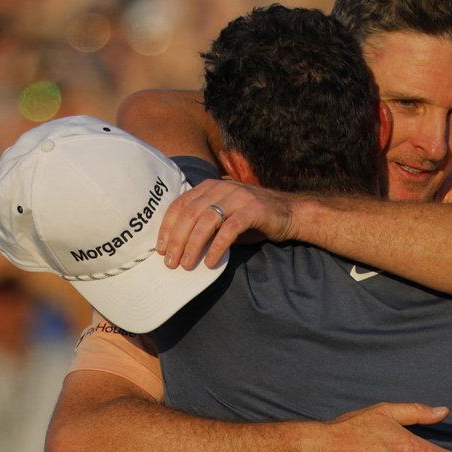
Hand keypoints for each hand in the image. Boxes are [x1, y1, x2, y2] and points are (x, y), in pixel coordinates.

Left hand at [158, 179, 296, 269]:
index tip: (161, 249)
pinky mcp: (253, 210)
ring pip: (207, 221)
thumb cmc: (253, 219)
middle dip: (177, 240)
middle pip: (190, 214)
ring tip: (187, 264)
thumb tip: (178, 247)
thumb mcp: (224, 217)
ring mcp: (238, 197)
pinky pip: (230, 229)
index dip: (167, 227)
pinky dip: (217, 247)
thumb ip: (204, 224)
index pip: (180, 205)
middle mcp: (222, 187)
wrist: (290, 213)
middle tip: (171, 262)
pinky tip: (210, 262)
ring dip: (193, 245)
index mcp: (210, 187)